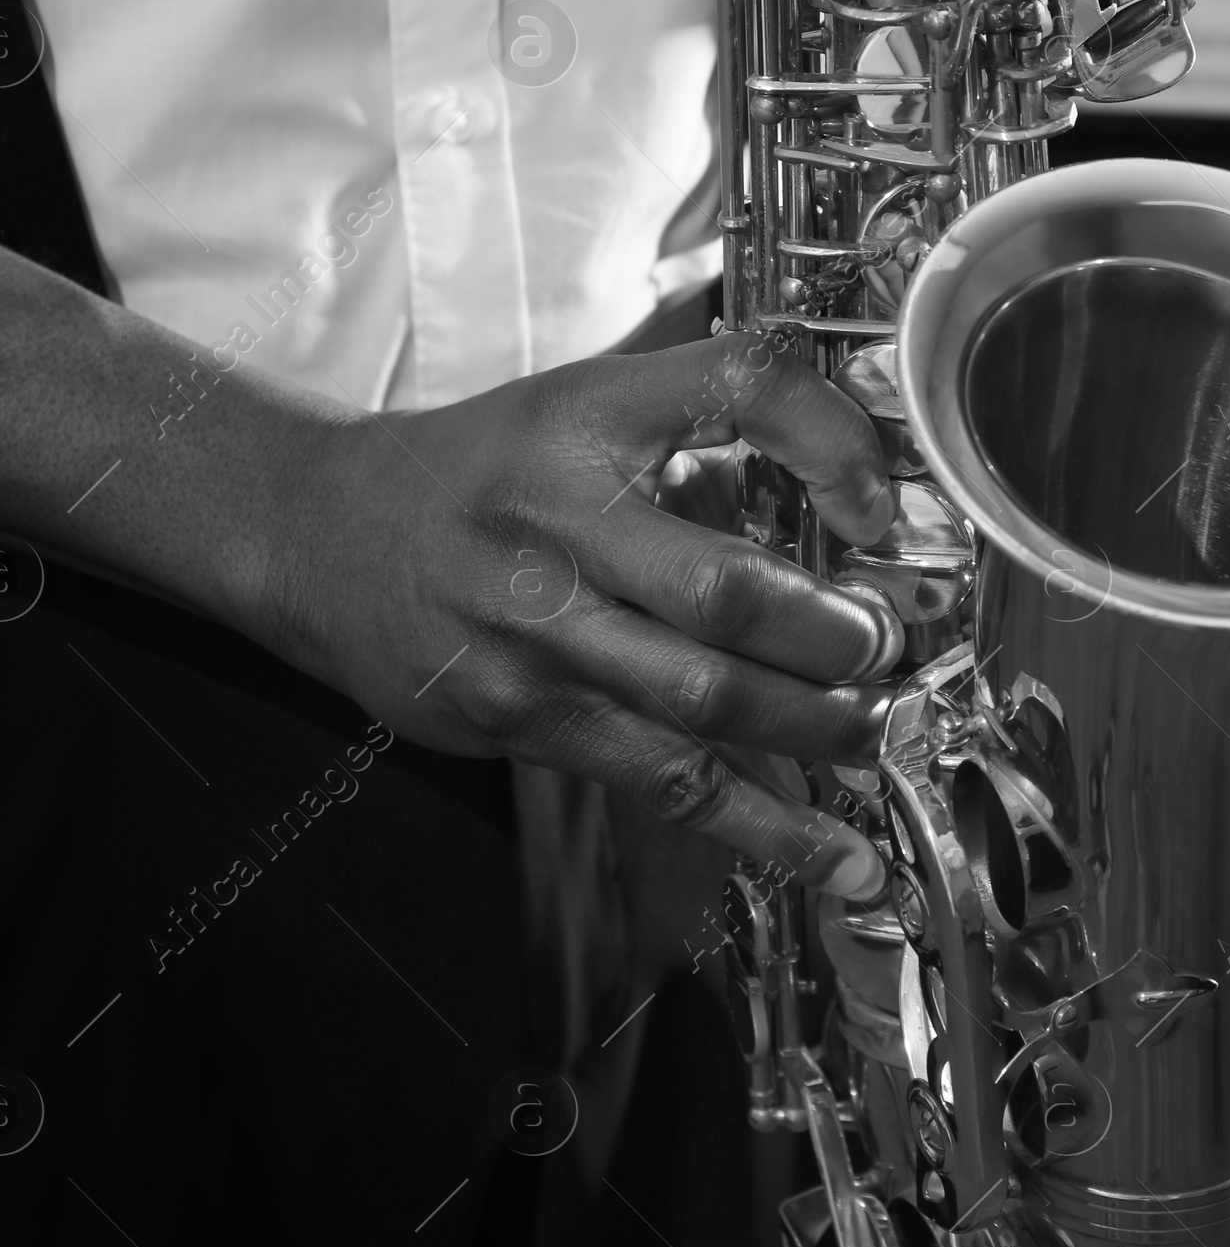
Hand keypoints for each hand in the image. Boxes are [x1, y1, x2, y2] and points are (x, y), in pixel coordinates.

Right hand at [287, 335, 899, 897]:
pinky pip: (664, 782)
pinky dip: (767, 828)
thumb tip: (862, 495)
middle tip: (886, 643)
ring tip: (878, 727)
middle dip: (833, 631)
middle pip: (725, 589)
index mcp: (589, 419)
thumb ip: (712, 424)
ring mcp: (534, 634)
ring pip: (704, 699)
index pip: (736, 391)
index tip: (879, 501)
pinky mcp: (521, 720)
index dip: (829, 443)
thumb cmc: (484, 468)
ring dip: (818, 726)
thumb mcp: (590, 403)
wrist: (325, 536)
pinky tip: (837, 854)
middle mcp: (557, 524)